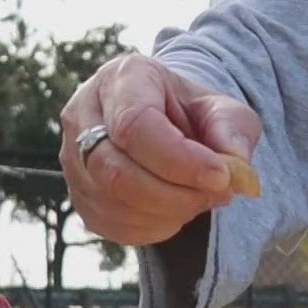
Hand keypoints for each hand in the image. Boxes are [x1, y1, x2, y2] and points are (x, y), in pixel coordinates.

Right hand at [59, 53, 263, 246]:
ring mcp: (71, 159)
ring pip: (112, 203)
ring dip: (167, 213)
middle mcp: (82, 116)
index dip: (179, 160)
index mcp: (121, 78)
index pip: (135, 125)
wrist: (161, 122)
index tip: (220, 177)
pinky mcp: (77, 195)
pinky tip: (176, 212)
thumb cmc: (190, 112)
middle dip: (174, 195)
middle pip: (115, 171)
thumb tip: (236, 172)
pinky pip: (110, 225)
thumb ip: (232, 131)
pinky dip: (152, 228)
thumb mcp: (221, 107)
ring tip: (201, 200)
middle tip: (218, 195)